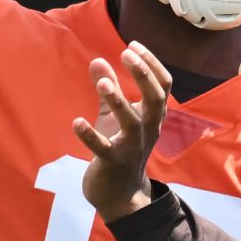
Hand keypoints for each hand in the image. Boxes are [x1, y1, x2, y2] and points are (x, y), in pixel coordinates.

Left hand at [72, 41, 172, 222]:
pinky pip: (103, 149)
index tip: (132, 45)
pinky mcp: (112, 163)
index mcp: (152, 117)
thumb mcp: (114, 116)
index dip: (151, 64)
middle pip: (155, 99)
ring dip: (118, 102)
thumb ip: (108, 88)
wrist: (120, 194)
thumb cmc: (119, 148)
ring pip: (132, 123)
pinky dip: (90, 136)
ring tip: (102, 83)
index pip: (163, 85)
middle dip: (142, 75)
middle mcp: (147, 130)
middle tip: (126, 54)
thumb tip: (97, 60)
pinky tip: (76, 122)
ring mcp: (131, 148)